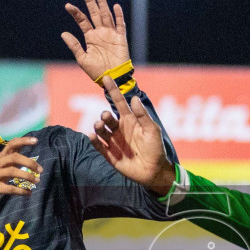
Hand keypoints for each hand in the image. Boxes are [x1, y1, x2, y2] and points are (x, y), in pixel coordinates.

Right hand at [0, 137, 43, 202]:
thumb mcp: (1, 164)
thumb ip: (12, 156)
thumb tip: (25, 146)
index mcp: (0, 157)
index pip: (11, 144)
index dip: (23, 141)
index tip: (35, 141)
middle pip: (14, 157)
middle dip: (29, 163)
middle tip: (40, 170)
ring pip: (12, 171)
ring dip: (27, 176)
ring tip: (37, 181)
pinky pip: (9, 189)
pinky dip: (21, 191)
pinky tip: (29, 193)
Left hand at [61, 0, 130, 79]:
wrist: (112, 78)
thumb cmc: (96, 71)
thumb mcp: (82, 59)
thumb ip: (74, 45)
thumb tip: (63, 33)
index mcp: (90, 37)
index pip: (82, 21)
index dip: (75, 13)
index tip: (67, 6)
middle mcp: (100, 33)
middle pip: (95, 14)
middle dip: (90, 2)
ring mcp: (111, 34)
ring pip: (106, 15)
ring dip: (103, 4)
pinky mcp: (121, 39)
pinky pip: (120, 25)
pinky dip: (119, 16)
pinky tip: (115, 6)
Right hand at [90, 76, 174, 194]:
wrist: (154, 171)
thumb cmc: (156, 148)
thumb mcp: (152, 130)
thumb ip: (142, 115)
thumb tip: (134, 98)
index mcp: (130, 120)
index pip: (119, 102)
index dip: (113, 90)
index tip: (106, 77)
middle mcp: (120, 129)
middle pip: (107, 117)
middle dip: (105, 115)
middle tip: (107, 116)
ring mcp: (114, 141)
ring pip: (101, 130)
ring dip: (98, 126)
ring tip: (100, 125)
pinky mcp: (110, 154)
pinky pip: (99, 146)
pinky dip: (95, 140)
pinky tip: (93, 136)